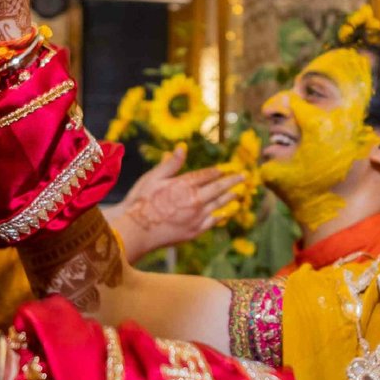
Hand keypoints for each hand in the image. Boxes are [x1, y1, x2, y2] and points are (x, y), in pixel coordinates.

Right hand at [108, 146, 241, 259]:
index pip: (205, 175)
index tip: (223, 169)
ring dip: (230, 197)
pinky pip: (214, 221)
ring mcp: (196, 217)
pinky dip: (222, 215)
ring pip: (219, 205)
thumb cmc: (141, 202)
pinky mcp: (195, 231)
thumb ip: (170, 164)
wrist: (136, 231)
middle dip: (231, 181)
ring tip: (239, 192)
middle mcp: (194, 200)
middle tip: (243, 176)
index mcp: (184, 185)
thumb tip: (182, 147)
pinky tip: (227, 212)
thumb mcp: (152, 178)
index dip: (215, 172)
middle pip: (217, 188)